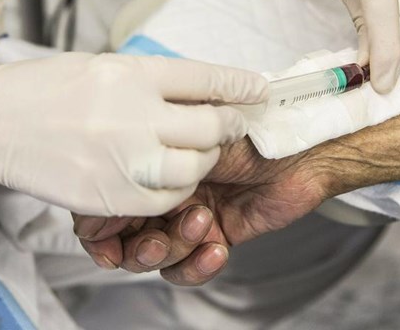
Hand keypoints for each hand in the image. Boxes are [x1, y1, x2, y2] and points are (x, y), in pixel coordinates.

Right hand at [0, 53, 267, 214]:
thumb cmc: (54, 88)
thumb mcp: (112, 67)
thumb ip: (160, 80)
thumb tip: (206, 89)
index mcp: (134, 75)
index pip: (206, 77)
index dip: (239, 83)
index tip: (258, 88)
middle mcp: (133, 115)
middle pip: (210, 124)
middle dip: (229, 123)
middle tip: (231, 122)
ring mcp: (124, 159)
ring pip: (195, 166)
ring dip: (205, 157)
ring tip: (199, 149)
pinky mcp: (112, 196)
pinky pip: (167, 199)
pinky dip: (179, 188)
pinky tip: (170, 175)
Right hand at [73, 138, 325, 284]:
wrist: (298, 154)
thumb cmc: (250, 132)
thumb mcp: (195, 130)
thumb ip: (154, 151)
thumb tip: (112, 173)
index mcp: (157, 162)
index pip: (113, 198)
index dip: (100, 222)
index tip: (104, 235)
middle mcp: (167, 192)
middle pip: (126, 237)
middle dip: (133, 246)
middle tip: (153, 239)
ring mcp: (189, 217)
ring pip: (155, 256)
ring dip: (172, 249)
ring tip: (200, 224)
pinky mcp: (213, 237)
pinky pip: (188, 268)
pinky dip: (196, 266)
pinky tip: (215, 248)